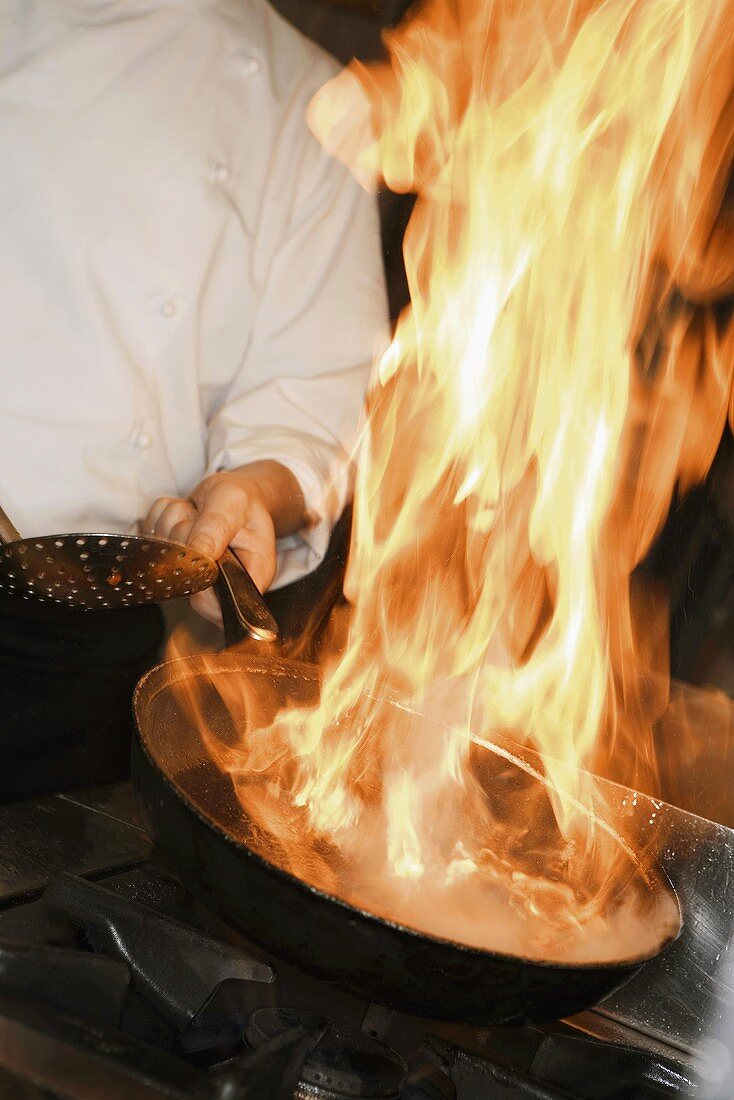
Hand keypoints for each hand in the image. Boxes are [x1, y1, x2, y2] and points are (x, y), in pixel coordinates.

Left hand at [144, 471, 275, 624]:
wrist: (237, 496)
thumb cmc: (243, 503)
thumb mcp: (234, 505)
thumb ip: (216, 527)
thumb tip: (198, 553)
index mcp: (249, 578)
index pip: (219, 608)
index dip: (201, 587)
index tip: (199, 551)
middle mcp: (220, 585)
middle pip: (183, 579)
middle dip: (184, 536)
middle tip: (202, 518)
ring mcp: (193, 575)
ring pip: (161, 553)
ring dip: (171, 522)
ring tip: (196, 513)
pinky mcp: (173, 562)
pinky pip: (150, 537)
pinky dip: (161, 517)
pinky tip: (184, 514)